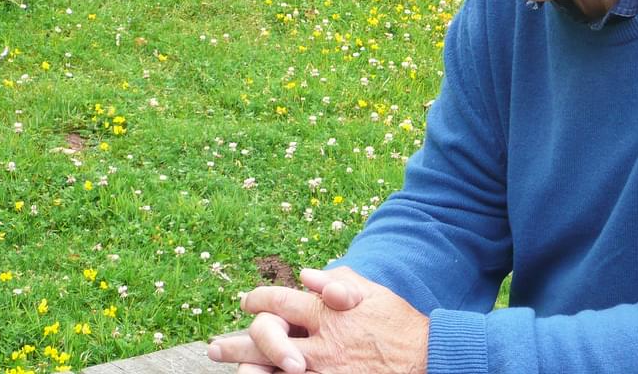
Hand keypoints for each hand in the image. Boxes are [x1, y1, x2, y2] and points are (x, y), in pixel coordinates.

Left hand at [208, 267, 427, 373]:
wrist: (423, 356)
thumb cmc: (397, 321)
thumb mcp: (370, 292)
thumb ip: (337, 281)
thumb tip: (307, 273)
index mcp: (326, 312)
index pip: (281, 301)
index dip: (259, 299)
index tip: (247, 301)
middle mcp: (319, 341)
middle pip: (266, 339)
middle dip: (236, 344)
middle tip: (214, 348)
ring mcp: (322, 369)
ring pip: (272, 369)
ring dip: (247, 368)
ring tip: (230, 370)